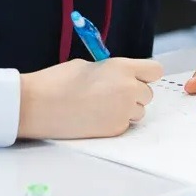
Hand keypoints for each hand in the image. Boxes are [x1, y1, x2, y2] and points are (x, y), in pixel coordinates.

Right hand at [17, 57, 162, 139]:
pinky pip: (125, 124)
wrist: (41, 105)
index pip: (154, 70)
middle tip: (112, 92)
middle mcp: (128, 90)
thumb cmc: (59, 80)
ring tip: (101, 105)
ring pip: (138, 111)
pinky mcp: (115, 130)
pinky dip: (114, 120)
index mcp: (122, 68)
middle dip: (134, 92)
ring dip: (126, 108)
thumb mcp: (89, 66)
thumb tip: (121, 78)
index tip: (137, 75)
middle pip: (148, 93)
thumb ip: (112, 71)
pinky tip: (95, 116)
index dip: (145, 73)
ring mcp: (123, 112)